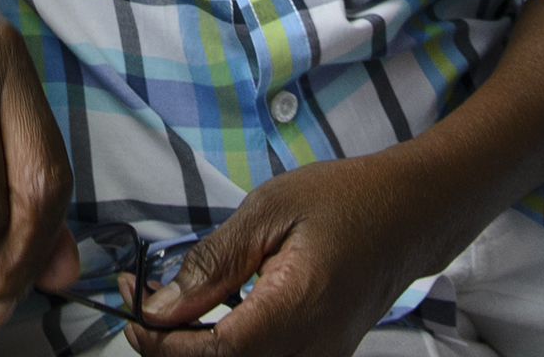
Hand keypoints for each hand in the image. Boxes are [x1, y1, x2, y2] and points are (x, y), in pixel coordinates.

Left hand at [124, 151, 446, 356]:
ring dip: (197, 349)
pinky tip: (211, 314)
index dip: (163, 341)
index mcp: (301, 307)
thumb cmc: (346, 201)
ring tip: (174, 304)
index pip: (217, 353)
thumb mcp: (269, 211)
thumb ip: (214, 263)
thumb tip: (161, 307)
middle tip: (145, 300)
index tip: (134, 307)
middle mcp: (315, 350)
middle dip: (172, 347)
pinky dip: (226, 349)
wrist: (410, 215)